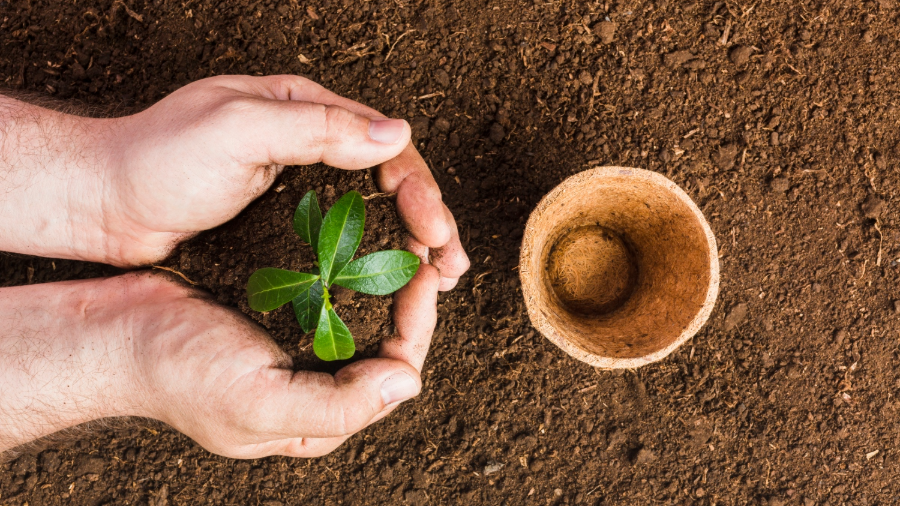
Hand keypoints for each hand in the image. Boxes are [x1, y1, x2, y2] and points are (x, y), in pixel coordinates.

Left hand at [0, 75, 467, 287]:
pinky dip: (372, 253)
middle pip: (386, 176)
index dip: (416, 186)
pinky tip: (389, 277)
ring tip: (437, 275)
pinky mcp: (283, 218)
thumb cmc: (158, 159)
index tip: (435, 229)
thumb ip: (317, 128)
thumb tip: (395, 134)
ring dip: (407, 239)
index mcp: (303, 107)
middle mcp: (307, 139)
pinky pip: (342, 231)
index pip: (381, 140)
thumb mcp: (238, 129)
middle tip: (450, 263)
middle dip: (426, 218)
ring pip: (371, 206)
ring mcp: (297, 180)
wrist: (104, 203)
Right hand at [0, 269, 439, 457]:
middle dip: (411, 297)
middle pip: (386, 344)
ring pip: (363, 315)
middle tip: (426, 248)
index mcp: (317, 418)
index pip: (394, 374)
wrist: (111, 334)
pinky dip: (352, 266)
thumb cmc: (177, 373)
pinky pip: (331, 293)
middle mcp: (314, 386)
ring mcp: (295, 350)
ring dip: (387, 278)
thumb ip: (337, 405)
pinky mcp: (277, 316)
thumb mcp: (256, 403)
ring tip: (405, 238)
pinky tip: (359, 240)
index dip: (418, 324)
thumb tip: (407, 385)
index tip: (425, 275)